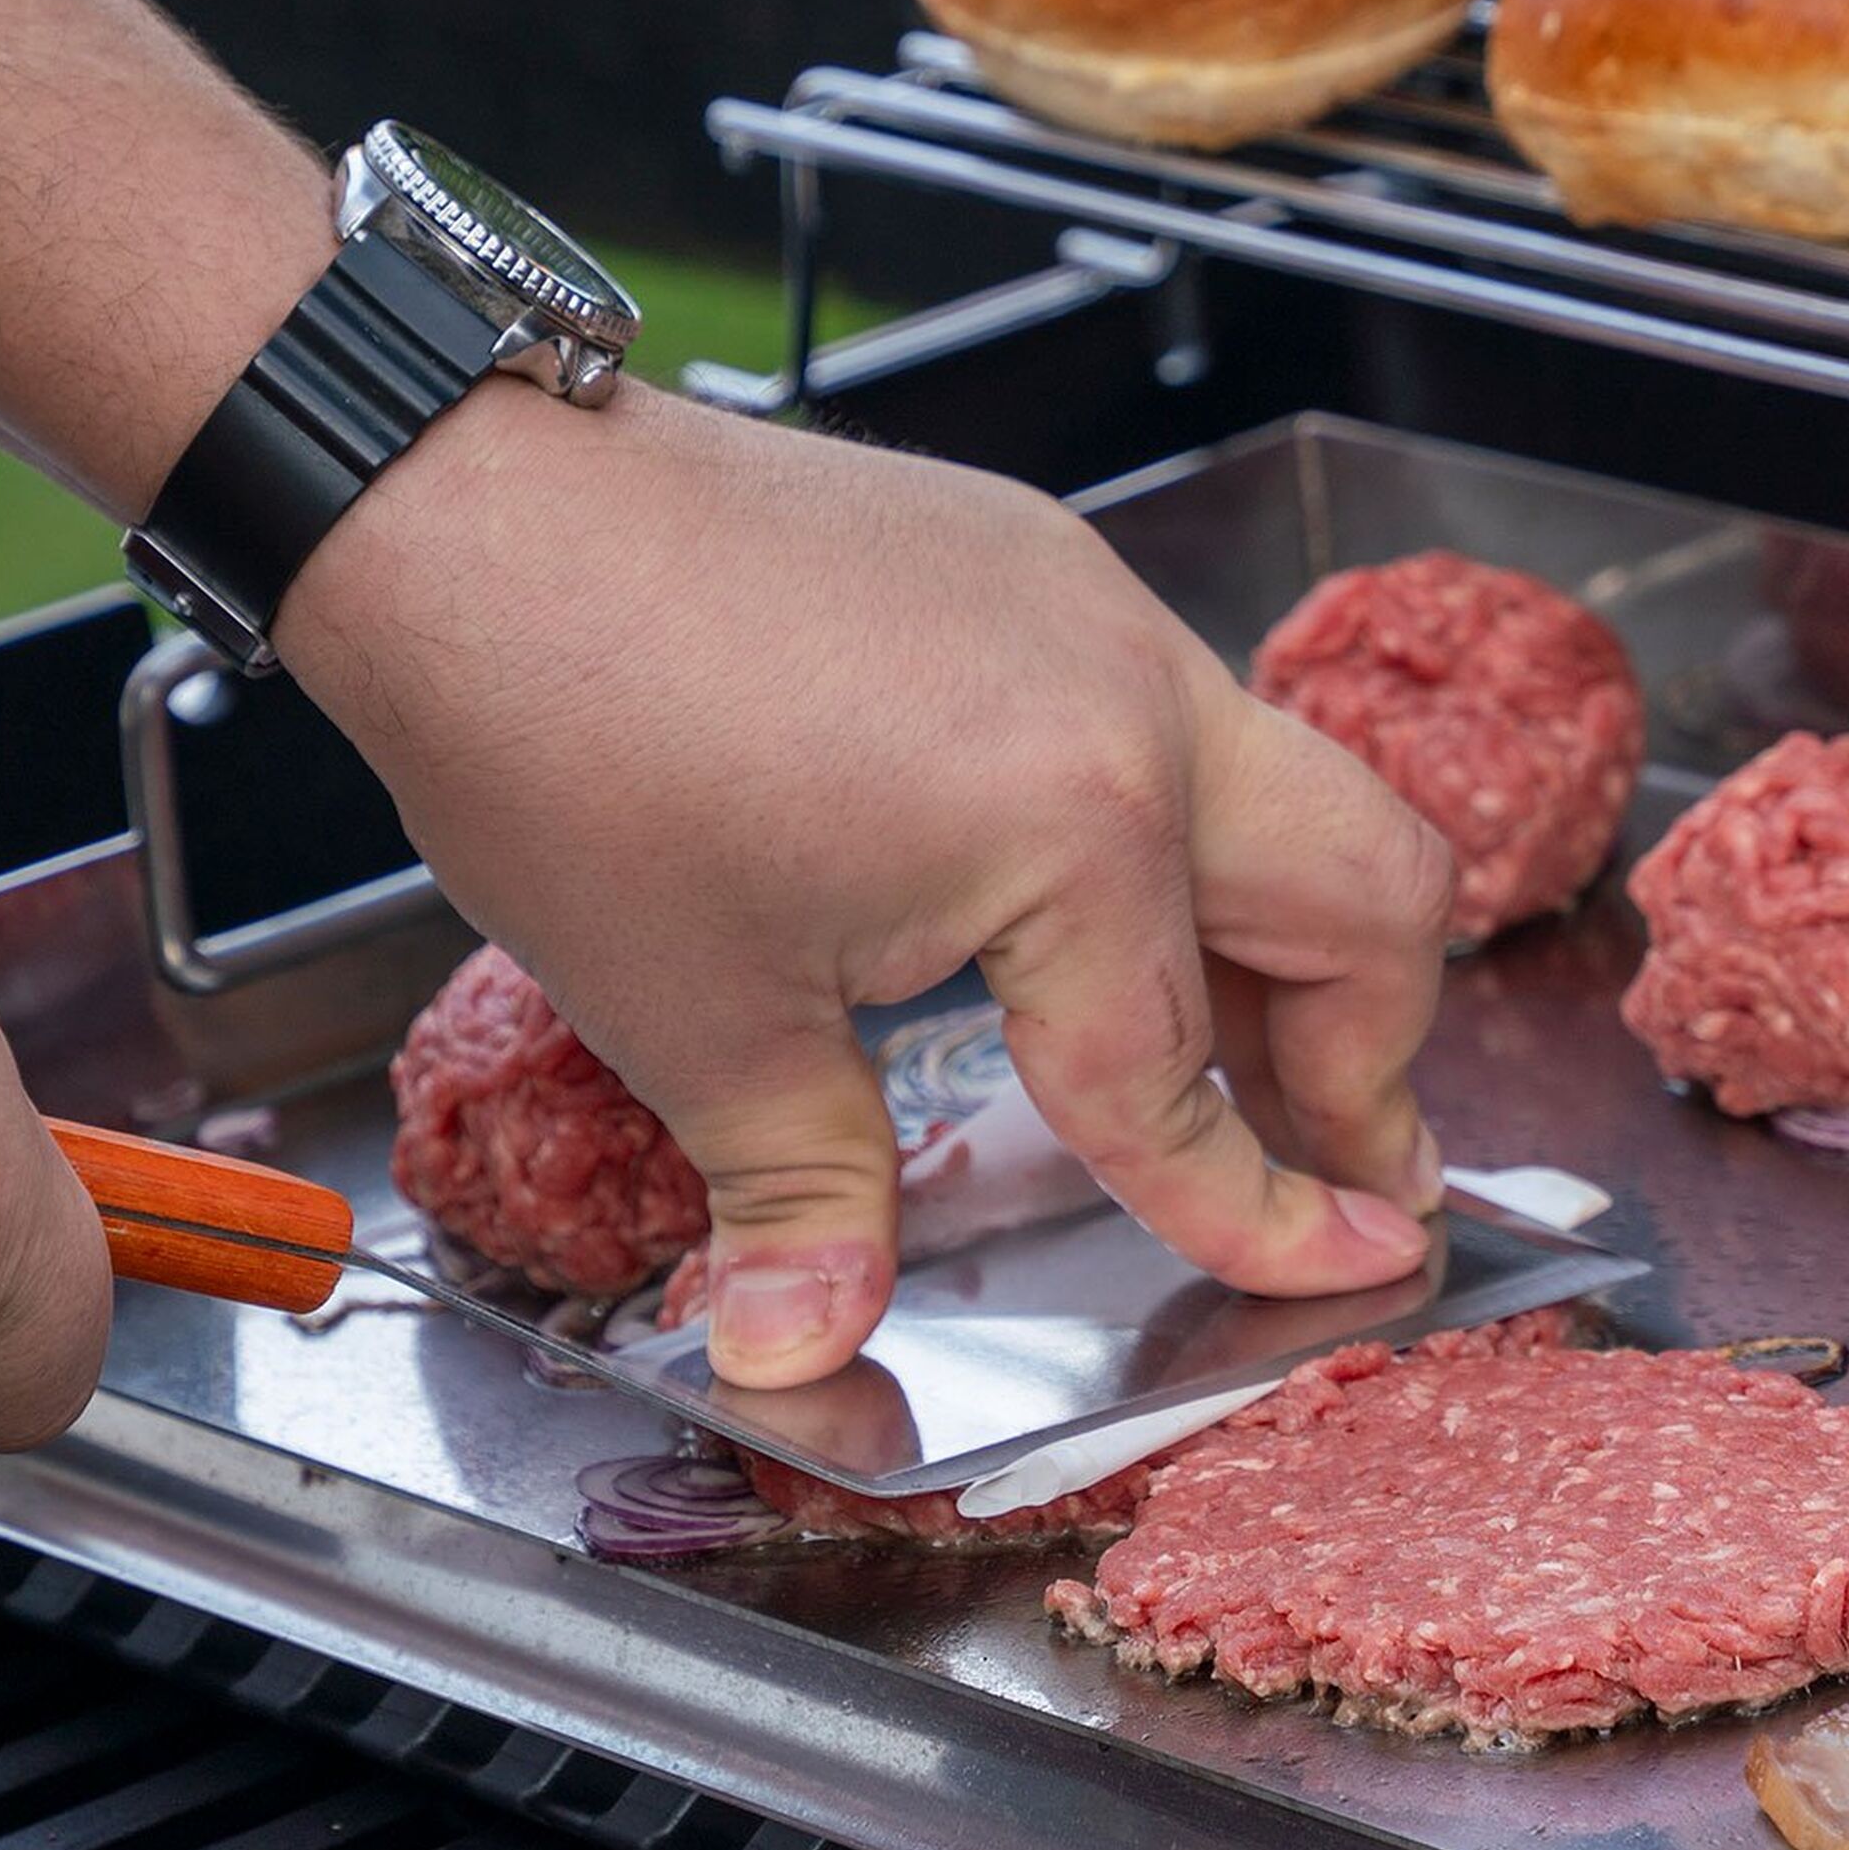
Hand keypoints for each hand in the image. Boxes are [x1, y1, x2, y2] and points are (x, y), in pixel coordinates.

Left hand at [283, 383, 1455, 1387]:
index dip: (1263, 1209)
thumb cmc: (569, 738)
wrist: (472, 507)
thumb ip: (806, 1194)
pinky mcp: (1039, 569)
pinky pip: (1185, 724)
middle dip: (1376, 1056)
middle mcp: (1134, 699)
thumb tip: (805, 1342)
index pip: (1185, 1074)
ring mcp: (1096, 613)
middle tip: (1341, 1168)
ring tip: (1233, 1064)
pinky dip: (1190, 846)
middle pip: (1375, 895)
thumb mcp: (697, 1014)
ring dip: (1294, 946)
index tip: (1344, 1268)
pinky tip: (1086, 918)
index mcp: (1076, 827)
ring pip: (1297, 796)